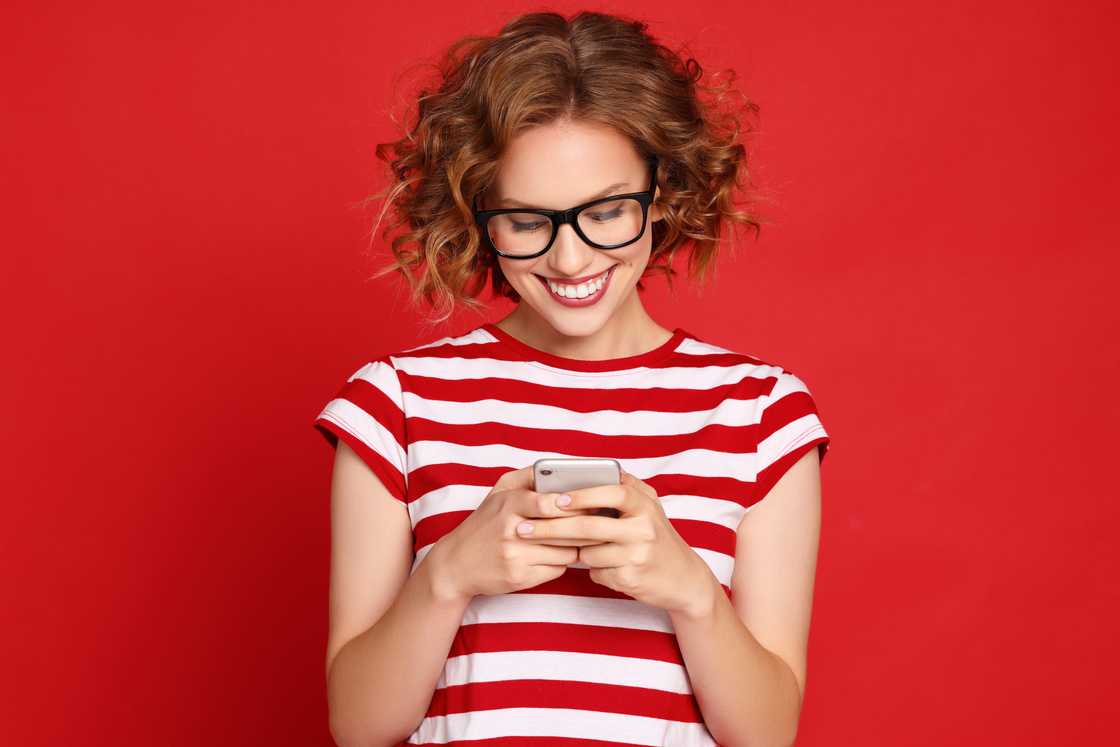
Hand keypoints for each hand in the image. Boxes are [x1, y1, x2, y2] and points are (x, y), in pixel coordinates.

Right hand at [429, 465, 602, 602]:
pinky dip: (562, 563)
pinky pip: (557, 570)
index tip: (589, 504)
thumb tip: (560, 466)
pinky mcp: (520, 578)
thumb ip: (528, 476)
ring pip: (565, 552)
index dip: (573, 505)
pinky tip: (558, 555)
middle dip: (584, 526)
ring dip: (575, 546)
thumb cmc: (484, 524)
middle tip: (600, 522)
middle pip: (562, 530)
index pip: (549, 504)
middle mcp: (511, 531)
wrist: (456, 564)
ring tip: (580, 539)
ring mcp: (515, 557)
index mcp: (508, 505)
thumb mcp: (498, 492)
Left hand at [515, 470, 717, 615]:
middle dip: (551, 528)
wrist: (683, 578)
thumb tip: (587, 470)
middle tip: (523, 529)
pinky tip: (607, 566)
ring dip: (577, 553)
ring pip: (587, 553)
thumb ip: (624, 488)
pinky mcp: (631, 579)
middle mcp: (643, 528)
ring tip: (584, 549)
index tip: (555, 499)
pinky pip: (596, 572)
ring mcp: (637, 555)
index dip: (582, 495)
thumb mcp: (648, 507)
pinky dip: (594, 569)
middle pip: (589, 526)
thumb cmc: (657, 537)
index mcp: (645, 505)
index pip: (612, 493)